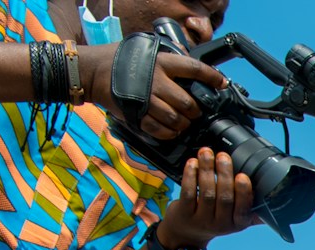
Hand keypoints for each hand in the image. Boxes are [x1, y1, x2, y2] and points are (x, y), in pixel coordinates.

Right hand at [78, 44, 227, 140]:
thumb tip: (189, 65)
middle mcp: (156, 81)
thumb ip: (167, 60)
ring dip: (183, 124)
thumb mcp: (146, 51)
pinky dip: (169, 133)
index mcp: (162, 63)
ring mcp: (146, 100)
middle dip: (195, 111)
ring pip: (176, 120)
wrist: (91, 71)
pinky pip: (160, 130)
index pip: (195, 69)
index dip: (212, 77)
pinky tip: (171, 131)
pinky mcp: (136, 114)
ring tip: (182, 122)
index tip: (222, 84)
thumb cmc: (121, 60)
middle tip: (194, 112)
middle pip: (189, 103)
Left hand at [157, 149, 253, 247]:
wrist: (187, 233)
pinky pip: (189, 192)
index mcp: (238, 223)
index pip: (243, 209)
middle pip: (225, 198)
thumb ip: (253, 212)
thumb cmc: (215, 220)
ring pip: (207, 193)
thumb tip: (276, 204)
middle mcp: (221, 224)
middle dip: (225, 175)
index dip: (243, 192)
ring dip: (207, 170)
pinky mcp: (185, 213)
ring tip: (207, 153)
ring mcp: (202, 220)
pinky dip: (190, 175)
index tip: (243, 176)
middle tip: (223, 157)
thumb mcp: (236, 220)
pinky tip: (193, 163)